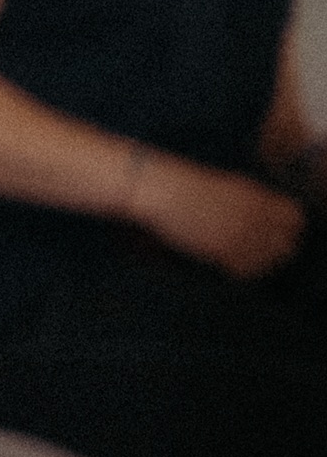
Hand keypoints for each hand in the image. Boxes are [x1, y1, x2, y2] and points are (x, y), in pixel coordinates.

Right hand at [132, 151, 305, 277]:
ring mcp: (241, 232)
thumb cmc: (183, 185)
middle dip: (273, 250)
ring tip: (238, 260)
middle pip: (285, 243)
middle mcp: (255, 214)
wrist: (160, 190)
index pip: (295, 219)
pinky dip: (238, 271)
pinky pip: (244, 270)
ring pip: (267, 260)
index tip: (273, 233)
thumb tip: (264, 220)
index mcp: (257, 195)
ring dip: (256, 263)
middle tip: (254, 251)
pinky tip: (224, 265)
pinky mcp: (223, 249)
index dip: (286, 228)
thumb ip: (249, 201)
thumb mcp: (225, 185)